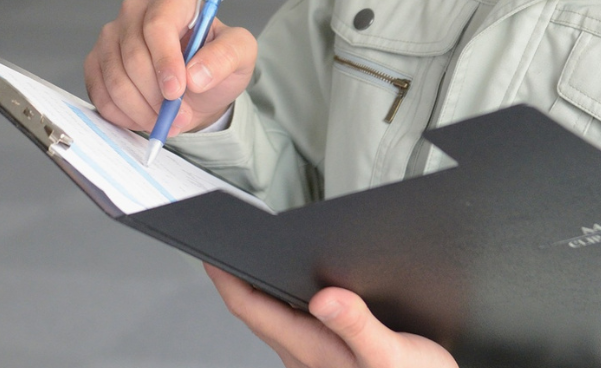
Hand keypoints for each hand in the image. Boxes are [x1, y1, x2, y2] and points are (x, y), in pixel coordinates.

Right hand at [84, 0, 255, 135]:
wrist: (196, 87)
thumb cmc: (215, 63)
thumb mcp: (240, 55)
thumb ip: (226, 57)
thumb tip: (196, 75)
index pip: (157, 26)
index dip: (164, 62)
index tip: (176, 92)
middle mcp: (135, 10)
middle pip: (133, 56)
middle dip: (156, 95)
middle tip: (178, 117)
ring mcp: (111, 35)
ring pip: (115, 79)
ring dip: (141, 109)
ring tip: (166, 121)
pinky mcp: (96, 61)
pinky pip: (100, 93)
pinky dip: (123, 114)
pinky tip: (145, 116)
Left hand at [206, 265, 457, 367]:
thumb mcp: (390, 354)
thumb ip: (357, 326)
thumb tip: (326, 297)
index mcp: (312, 351)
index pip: (252, 310)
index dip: (227, 278)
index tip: (210, 250)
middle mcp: (305, 356)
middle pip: (256, 312)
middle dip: (238, 277)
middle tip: (225, 243)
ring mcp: (314, 360)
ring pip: (273, 319)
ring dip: (260, 289)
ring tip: (251, 257)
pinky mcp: (328, 359)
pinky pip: (293, 325)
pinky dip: (285, 300)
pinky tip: (295, 287)